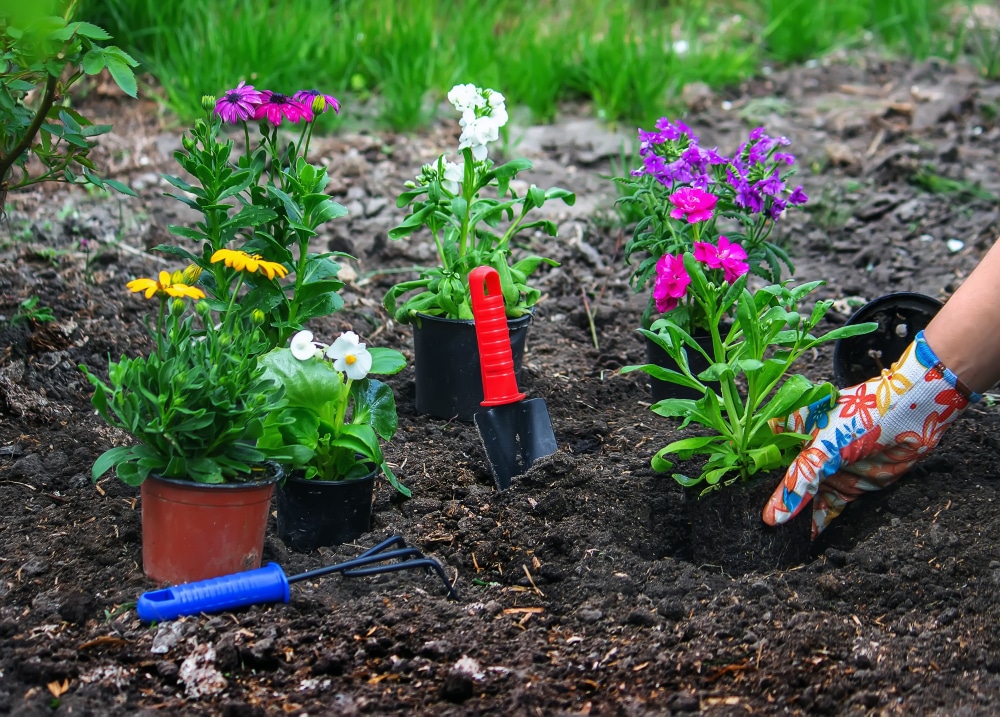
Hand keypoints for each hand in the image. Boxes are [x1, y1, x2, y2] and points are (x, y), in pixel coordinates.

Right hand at [763, 331, 979, 537]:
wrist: (916, 415)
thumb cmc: (863, 415)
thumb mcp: (823, 447)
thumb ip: (797, 483)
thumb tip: (772, 518)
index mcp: (788, 429)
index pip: (760, 460)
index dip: (747, 482)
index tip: (732, 506)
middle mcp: (803, 451)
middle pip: (780, 483)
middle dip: (769, 505)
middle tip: (751, 531)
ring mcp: (824, 470)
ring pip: (802, 500)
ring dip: (792, 520)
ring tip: (773, 542)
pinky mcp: (845, 486)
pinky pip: (825, 510)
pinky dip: (816, 526)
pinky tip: (801, 543)